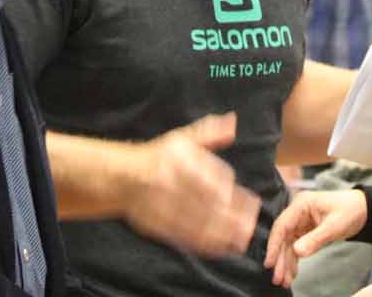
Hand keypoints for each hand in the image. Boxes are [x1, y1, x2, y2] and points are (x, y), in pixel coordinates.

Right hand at [124, 113, 259, 256]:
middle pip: (206, 202)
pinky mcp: (156, 222)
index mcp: (179, 159)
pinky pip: (182, 235)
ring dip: (221, 233)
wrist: (120, 176)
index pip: (210, 176)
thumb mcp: (182, 139)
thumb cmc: (157, 155)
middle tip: (251, 226)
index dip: (230, 192)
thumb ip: (209, 133)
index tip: (251, 202)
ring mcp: (162, 204)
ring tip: (241, 240)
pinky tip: (219, 247)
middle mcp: (171, 181)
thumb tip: (233, 123)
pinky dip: (202, 243)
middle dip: (231, 216)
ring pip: (195, 221)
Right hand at [264, 189, 366, 287]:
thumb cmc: (349, 211)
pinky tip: (292, 273)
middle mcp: (297, 213)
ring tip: (284, 281)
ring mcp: (300, 222)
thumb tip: (297, 252)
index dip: (274, 245)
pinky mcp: (305, 231)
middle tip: (278, 278)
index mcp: (301, 205)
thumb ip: (315, 239)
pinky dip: (294, 260)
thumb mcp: (334, 226)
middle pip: (283, 237)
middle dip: (280, 259)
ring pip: (288, 245)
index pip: (282, 226)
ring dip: (286, 263)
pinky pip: (296, 247)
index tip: (270, 263)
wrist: (362, 209)